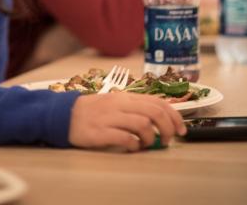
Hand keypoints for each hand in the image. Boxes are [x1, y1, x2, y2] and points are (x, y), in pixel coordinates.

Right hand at [68, 92, 185, 150]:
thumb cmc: (94, 110)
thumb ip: (136, 107)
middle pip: (154, 112)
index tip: (181, 129)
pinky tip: (132, 148)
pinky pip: (124, 137)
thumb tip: (161, 118)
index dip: (174, 116)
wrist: (65, 114)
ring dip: (151, 138)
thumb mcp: (116, 103)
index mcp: (126, 97)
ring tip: (147, 145)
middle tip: (168, 140)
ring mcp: (109, 118)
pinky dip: (134, 145)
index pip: (158, 102)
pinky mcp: (100, 132)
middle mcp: (120, 105)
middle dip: (168, 128)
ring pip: (142, 124)